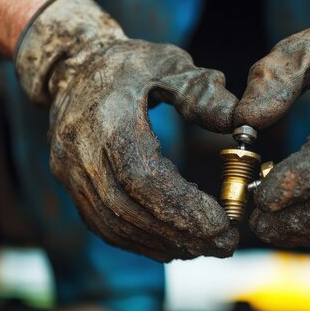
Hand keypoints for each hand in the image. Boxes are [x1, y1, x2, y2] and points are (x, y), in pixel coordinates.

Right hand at [16, 0, 237, 260]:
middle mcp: (80, 151)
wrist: (73, 70)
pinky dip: (140, 240)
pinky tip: (173, 244)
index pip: (142, 177)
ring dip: (163, 242)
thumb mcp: (169, 63)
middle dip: (180, 232)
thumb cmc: (128, 65)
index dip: (182, 207)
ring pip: (115, 225)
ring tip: (205, 247)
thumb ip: (203, 93)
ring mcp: (70, 173)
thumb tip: (238, 123)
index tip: (222, 224)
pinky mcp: (71, 186)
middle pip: (129, 209)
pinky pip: (104, 225)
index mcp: (105, 119)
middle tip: (224, 244)